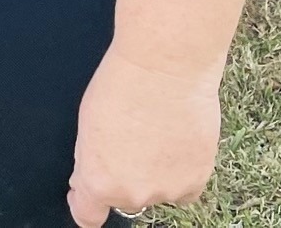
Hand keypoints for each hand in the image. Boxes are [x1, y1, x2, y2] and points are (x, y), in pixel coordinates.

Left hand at [67, 45, 222, 225]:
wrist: (166, 67)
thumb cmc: (123, 83)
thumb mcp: (87, 123)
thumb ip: (91, 159)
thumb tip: (92, 175)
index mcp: (99, 181)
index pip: (88, 215)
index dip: (84, 203)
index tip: (85, 195)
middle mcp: (132, 194)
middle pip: (125, 198)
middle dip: (124, 176)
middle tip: (131, 140)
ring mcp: (166, 190)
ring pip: (157, 192)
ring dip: (156, 173)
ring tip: (158, 132)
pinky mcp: (196, 180)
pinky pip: (186, 190)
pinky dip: (182, 173)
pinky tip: (177, 144)